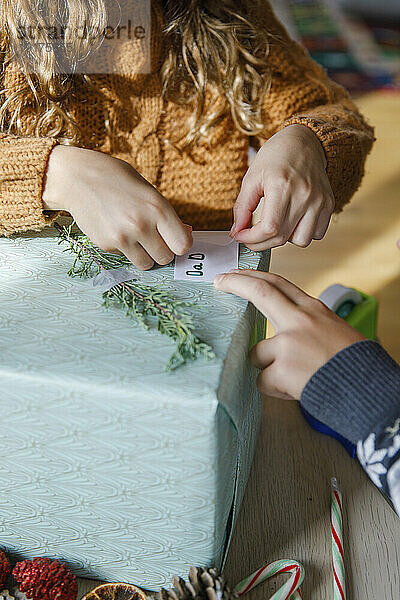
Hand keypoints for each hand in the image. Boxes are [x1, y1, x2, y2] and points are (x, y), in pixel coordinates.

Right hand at [43, 145, 192, 269]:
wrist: (78, 178)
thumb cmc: (117, 180)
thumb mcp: (148, 191)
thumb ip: (166, 215)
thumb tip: (186, 235)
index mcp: (158, 207)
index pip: (182, 245)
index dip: (180, 244)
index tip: (174, 240)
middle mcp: (141, 225)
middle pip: (166, 258)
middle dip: (162, 251)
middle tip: (154, 239)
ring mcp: (123, 237)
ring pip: (147, 264)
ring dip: (145, 255)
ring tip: (136, 237)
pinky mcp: (106, 245)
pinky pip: (125, 258)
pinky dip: (124, 249)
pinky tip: (116, 230)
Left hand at [213, 270, 364, 399]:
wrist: (368, 390)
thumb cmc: (351, 363)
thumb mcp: (331, 330)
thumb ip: (303, 324)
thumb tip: (278, 327)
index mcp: (313, 310)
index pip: (277, 284)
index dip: (252, 277)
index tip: (235, 274)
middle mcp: (300, 321)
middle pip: (260, 292)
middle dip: (235, 283)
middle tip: (220, 281)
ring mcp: (289, 344)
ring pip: (256, 354)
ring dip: (268, 369)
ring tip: (294, 378)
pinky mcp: (282, 370)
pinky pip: (262, 381)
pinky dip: (274, 389)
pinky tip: (295, 390)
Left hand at [231, 124, 334, 249]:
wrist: (304, 141)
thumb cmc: (276, 156)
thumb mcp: (252, 177)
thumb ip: (242, 207)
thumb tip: (237, 232)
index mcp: (282, 186)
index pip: (269, 228)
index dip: (251, 239)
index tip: (241, 236)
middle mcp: (304, 195)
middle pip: (282, 238)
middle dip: (261, 243)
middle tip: (251, 236)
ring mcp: (319, 201)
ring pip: (302, 241)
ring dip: (285, 239)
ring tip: (277, 223)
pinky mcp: (329, 204)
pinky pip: (317, 234)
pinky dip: (302, 233)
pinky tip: (292, 220)